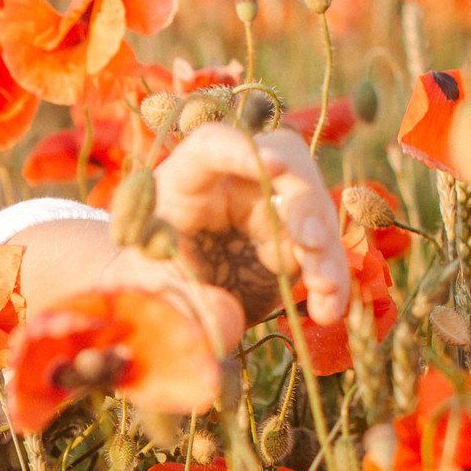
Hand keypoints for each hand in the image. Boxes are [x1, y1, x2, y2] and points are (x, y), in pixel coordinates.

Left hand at [151, 122, 349, 330]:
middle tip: (311, 242)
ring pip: (313, 214)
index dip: (243, 150)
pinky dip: (329, 281)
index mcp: (187, 177)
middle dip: (304, 202)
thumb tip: (225, 324)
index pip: (212, 146)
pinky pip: (321, 255)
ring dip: (326, 252)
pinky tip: (328, 311)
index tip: (274, 166)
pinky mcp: (289, 244)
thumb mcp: (144, 285)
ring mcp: (268, 211)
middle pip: (285, 167)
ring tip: (324, 291)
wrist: (155, 293)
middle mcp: (236, 184)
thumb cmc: (141, 274)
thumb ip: (175, 297)